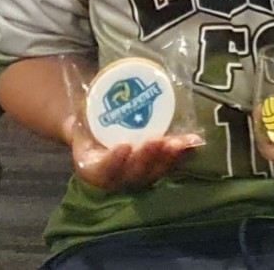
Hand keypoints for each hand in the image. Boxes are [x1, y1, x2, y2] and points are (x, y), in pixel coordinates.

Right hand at [61, 115, 201, 190]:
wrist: (98, 143)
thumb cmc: (88, 131)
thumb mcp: (80, 124)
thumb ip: (81, 116)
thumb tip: (87, 96)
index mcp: (93, 168)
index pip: (103, 170)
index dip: (114, 160)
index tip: (124, 146)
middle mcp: (117, 177)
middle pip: (134, 173)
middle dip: (147, 157)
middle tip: (157, 140)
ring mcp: (138, 175)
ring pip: (155, 172)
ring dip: (168, 158)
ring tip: (178, 143)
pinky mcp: (155, 169)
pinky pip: (170, 165)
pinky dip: (183, 155)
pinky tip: (194, 142)